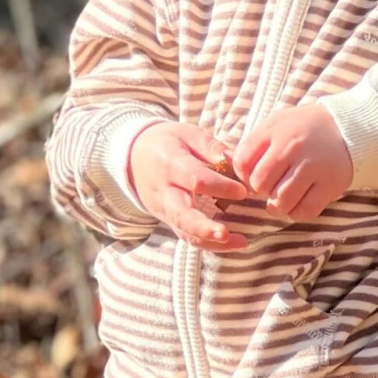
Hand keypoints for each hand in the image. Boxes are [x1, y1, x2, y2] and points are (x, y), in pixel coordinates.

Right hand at [127, 120, 250, 251]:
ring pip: (185, 231)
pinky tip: (233, 243)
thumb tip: (235, 160)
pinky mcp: (169, 221)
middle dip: (204, 227)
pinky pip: (187, 236)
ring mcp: (164, 210)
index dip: (220, 187)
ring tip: (240, 242)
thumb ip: (210, 147)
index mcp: (170, 165)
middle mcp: (164, 192)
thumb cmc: (167, 143)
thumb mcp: (186, 134)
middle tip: (226, 233)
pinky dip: (209, 243)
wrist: (134, 158)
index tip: (243, 190)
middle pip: (182, 215)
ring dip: (211, 241)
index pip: (195, 180)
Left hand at [233, 103, 351, 220]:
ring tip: (282, 197)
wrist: (349, 128)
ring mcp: (313, 168)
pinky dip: (296, 213)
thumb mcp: (277, 123)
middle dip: (260, 190)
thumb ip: (255, 143)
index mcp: (276, 131)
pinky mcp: (330, 185)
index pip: (242, 162)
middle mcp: (293, 148)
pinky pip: (304, 212)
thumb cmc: (305, 129)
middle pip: (259, 184)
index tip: (254, 174)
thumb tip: (234, 171)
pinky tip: (298, 202)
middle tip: (271, 185)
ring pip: (280, 202)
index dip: (243, 174)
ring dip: (276, 206)